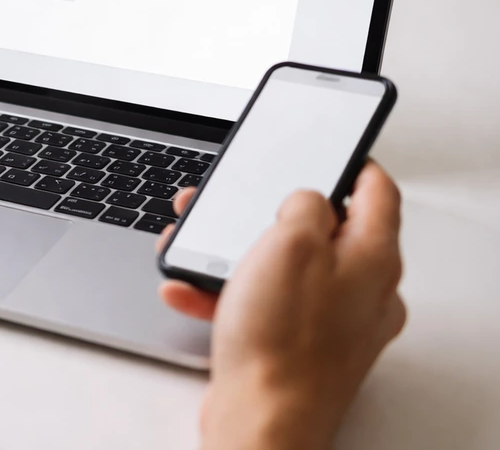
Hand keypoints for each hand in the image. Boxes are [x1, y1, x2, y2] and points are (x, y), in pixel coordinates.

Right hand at [158, 163, 405, 449]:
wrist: (261, 419)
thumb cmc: (282, 342)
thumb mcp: (291, 243)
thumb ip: (304, 204)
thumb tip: (305, 198)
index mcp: (372, 259)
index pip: (378, 192)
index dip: (352, 163)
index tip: (332, 152)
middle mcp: (360, 291)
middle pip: (321, 230)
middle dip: (267, 211)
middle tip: (240, 200)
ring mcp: (330, 322)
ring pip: (283, 266)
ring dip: (236, 250)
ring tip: (197, 244)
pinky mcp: (296, 345)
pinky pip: (262, 303)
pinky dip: (227, 291)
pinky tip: (192, 288)